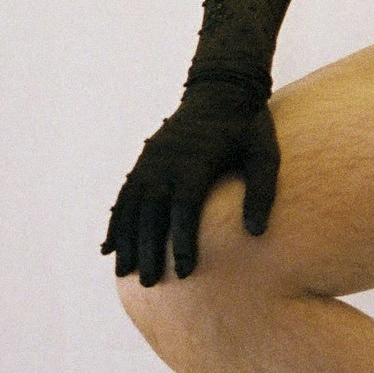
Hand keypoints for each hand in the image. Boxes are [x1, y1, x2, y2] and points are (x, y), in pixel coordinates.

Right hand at [102, 76, 279, 284]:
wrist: (221, 89)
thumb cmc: (249, 127)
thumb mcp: (265, 154)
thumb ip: (261, 192)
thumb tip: (257, 232)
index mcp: (195, 161)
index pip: (185, 208)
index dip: (183, 240)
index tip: (186, 271)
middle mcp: (166, 161)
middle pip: (152, 212)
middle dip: (149, 249)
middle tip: (150, 283)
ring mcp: (151, 160)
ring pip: (132, 206)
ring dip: (127, 240)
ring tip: (126, 273)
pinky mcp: (145, 160)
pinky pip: (125, 195)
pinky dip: (115, 223)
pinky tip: (109, 248)